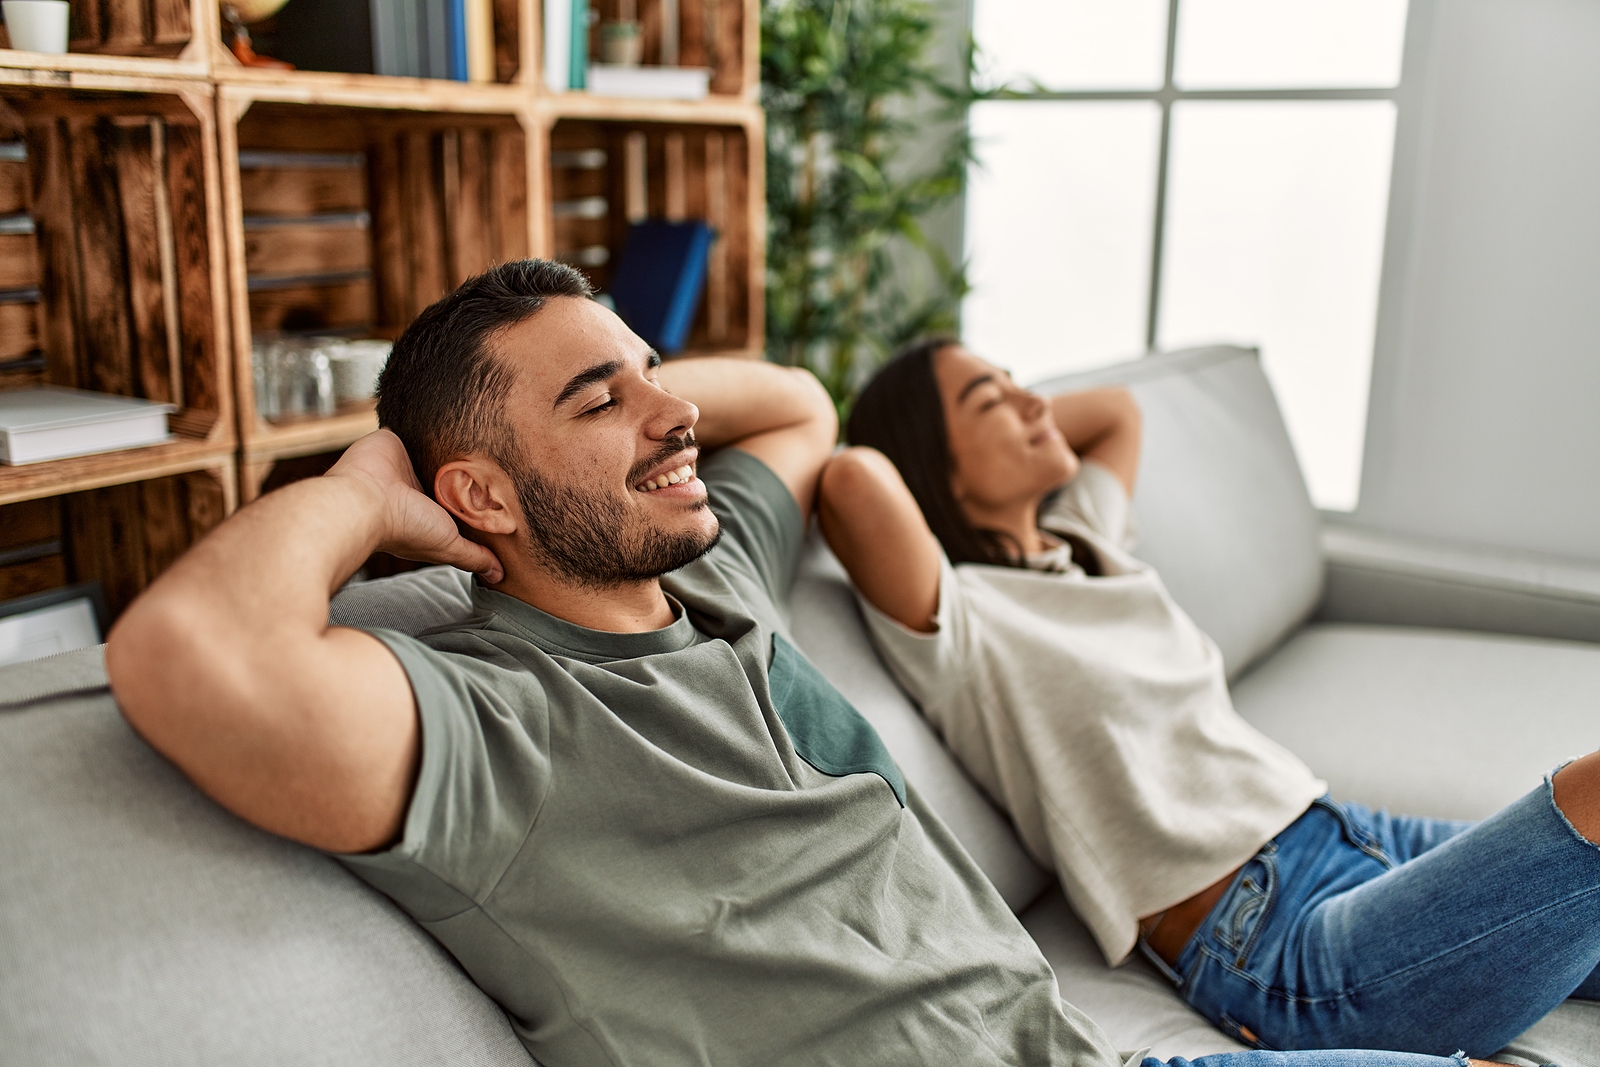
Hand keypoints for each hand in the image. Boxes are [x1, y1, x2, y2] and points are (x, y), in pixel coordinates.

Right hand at [328, 430, 504, 582]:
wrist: (365, 500)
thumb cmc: (404, 529)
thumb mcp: (448, 546)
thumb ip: (473, 556)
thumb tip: (498, 575)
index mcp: (423, 509)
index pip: (454, 500)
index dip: (472, 496)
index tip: (500, 491)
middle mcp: (413, 485)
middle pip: (445, 473)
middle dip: (466, 468)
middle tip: (497, 460)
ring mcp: (403, 460)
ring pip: (433, 449)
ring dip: (450, 444)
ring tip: (481, 434)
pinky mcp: (394, 438)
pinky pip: (415, 426)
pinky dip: (429, 423)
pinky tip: (450, 418)